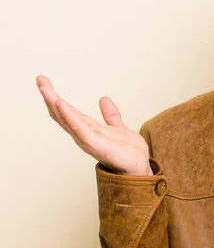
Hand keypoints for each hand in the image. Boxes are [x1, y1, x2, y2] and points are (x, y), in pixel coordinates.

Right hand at [36, 75, 151, 175]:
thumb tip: (104, 98)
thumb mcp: (118, 127)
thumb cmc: (128, 152)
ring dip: (55, 103)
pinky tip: (61, 104)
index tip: (45, 82)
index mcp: (88, 129)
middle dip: (50, 97)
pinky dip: (69, 116)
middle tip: (40, 80)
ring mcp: (88, 140)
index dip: (55, 97)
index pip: (68, 111)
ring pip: (67, 119)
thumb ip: (110, 115)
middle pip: (62, 114)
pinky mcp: (96, 144)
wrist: (140, 167)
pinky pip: (79, 129)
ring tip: (46, 89)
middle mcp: (84, 134)